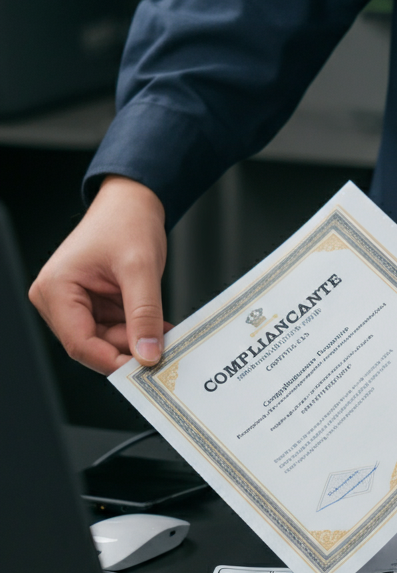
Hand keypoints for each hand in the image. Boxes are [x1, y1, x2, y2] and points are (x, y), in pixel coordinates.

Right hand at [29, 175, 170, 374]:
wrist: (133, 202)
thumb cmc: (126, 222)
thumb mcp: (140, 270)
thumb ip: (144, 315)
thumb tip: (147, 354)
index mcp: (56, 289)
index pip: (79, 343)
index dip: (112, 361)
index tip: (144, 371)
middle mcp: (58, 298)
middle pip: (92, 345)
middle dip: (129, 349)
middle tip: (163, 353)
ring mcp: (76, 302)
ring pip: (107, 340)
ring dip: (137, 340)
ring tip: (165, 333)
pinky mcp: (94, 303)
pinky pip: (116, 329)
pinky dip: (139, 331)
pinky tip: (159, 327)